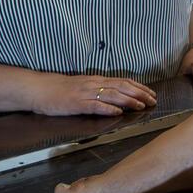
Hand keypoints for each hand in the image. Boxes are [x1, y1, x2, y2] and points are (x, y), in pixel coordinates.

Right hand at [30, 73, 156, 116]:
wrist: (40, 89)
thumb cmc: (61, 89)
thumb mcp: (83, 85)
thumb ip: (99, 89)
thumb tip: (117, 96)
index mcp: (97, 80)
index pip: (123, 81)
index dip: (139, 87)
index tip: (151, 93)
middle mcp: (94, 84)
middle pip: (121, 87)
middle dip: (139, 93)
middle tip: (152, 101)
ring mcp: (86, 93)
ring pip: (112, 95)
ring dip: (128, 101)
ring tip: (140, 106)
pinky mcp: (77, 104)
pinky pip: (94, 106)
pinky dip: (107, 109)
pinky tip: (117, 113)